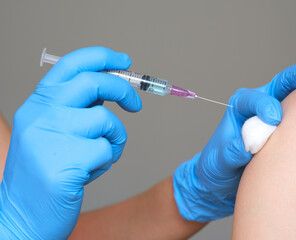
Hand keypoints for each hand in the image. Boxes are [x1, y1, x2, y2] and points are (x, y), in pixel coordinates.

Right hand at [0, 47, 141, 238]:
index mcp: (38, 102)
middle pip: (94, 82)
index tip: (125, 60)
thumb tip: (111, 87)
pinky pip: (106, 150)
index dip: (102, 57)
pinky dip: (108, 160)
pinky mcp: (64, 164)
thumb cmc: (46, 169)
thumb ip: (76, 106)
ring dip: (115, 138)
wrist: (22, 214)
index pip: (72, 64)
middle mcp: (41, 114)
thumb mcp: (52, 129)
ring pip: (106, 120)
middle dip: (124, 91)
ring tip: (101, 155)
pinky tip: (89, 173)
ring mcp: (50, 137)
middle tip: (135, 106)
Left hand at [173, 55, 295, 220]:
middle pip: (279, 84)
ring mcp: (278, 113)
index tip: (274, 119)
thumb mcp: (218, 163)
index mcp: (239, 109)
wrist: (225, 180)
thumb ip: (229, 154)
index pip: (252, 99)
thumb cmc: (218, 168)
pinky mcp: (291, 125)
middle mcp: (259, 106)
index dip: (264, 105)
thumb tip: (244, 148)